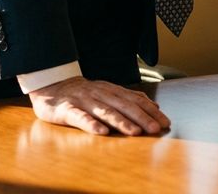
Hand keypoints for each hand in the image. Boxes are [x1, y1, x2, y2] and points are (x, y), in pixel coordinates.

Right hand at [28, 76, 169, 135]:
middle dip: (142, 118)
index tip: (165, 122)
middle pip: (124, 106)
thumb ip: (130, 98)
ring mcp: (84, 101)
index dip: (151, 111)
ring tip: (134, 131)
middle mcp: (101, 94)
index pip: (136, 100)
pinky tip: (101, 132)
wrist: (52, 86)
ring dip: (121, 122)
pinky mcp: (67, 110)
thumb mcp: (109, 92)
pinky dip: (91, 124)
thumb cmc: (84, 93)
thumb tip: (153, 105)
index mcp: (112, 91)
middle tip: (155, 129)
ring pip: (105, 112)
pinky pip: (80, 117)